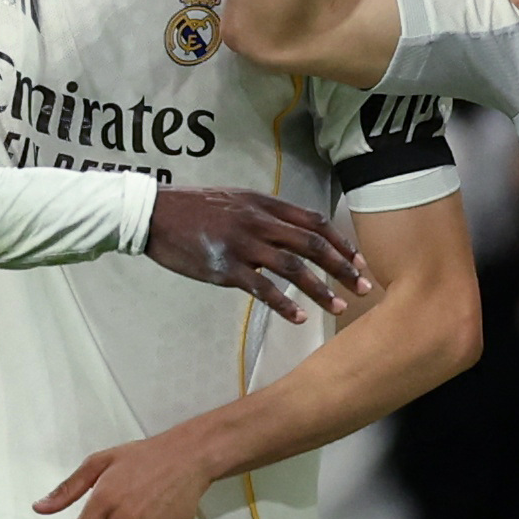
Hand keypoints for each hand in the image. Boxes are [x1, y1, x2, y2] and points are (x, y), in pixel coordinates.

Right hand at [144, 186, 373, 321]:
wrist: (154, 214)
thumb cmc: (195, 208)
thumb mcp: (236, 200)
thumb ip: (265, 214)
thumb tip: (293, 230)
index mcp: (264, 204)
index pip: (314, 221)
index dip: (340, 242)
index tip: (358, 261)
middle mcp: (259, 221)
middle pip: (313, 244)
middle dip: (343, 267)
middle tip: (364, 287)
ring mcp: (243, 245)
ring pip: (294, 268)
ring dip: (321, 289)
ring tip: (340, 307)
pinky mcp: (226, 267)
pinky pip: (262, 289)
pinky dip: (285, 305)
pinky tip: (300, 318)